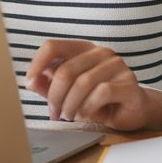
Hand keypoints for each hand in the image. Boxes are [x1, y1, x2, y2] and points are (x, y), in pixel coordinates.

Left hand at [24, 39, 153, 130]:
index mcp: (83, 49)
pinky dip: (89, 106)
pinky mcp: (129, 82)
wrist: (133, 113)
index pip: (53, 46)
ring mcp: (117, 65)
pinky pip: (102, 92)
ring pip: (83, 82)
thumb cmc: (98, 101)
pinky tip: (87, 114)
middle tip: (54, 113)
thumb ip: (49, 86)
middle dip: (55, 96)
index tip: (29, 82)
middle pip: (65, 70)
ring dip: (71, 104)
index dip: (37, 63)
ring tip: (69, 116)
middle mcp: (100, 52)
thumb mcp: (68, 94)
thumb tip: (31, 81)